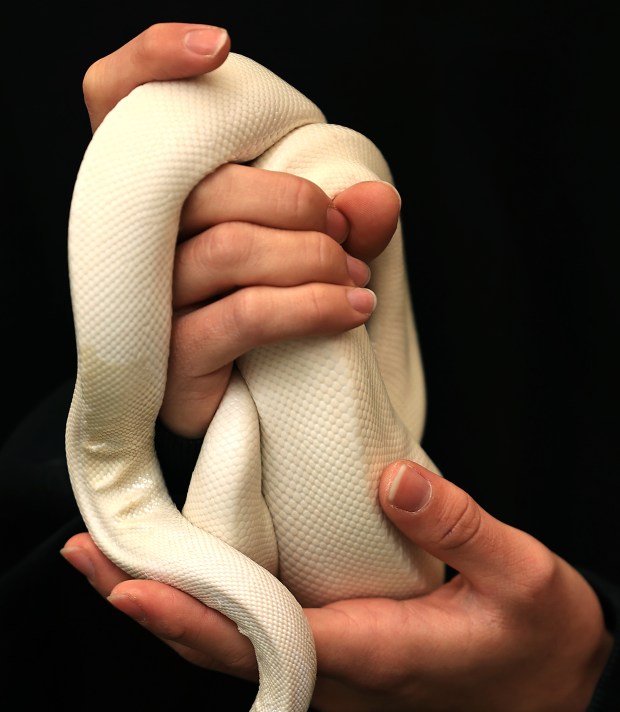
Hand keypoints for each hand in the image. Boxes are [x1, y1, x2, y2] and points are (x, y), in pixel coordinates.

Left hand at [62, 24, 612, 711]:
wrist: (556, 693)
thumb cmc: (539, 640)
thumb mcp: (522, 575)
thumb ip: (459, 527)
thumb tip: (391, 480)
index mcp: (374, 654)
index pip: (262, 642)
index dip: (189, 615)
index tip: (126, 585)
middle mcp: (337, 676)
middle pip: (223, 650)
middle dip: (151, 606)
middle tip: (87, 557)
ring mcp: (332, 674)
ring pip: (232, 649)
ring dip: (169, 608)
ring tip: (112, 560)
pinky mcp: (336, 660)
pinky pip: (258, 640)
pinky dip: (210, 610)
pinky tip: (185, 574)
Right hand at [81, 22, 399, 437]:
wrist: (261, 407)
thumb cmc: (276, 308)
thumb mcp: (313, 249)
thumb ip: (342, 216)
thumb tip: (376, 200)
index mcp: (150, 193)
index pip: (113, 98)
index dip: (151, 61)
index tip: (219, 50)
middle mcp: (132, 241)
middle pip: (206, 186)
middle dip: (298, 203)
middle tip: (342, 233)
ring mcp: (145, 303)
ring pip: (228, 249)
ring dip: (313, 259)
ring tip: (355, 280)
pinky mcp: (171, 361)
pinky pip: (243, 316)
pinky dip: (311, 309)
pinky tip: (353, 311)